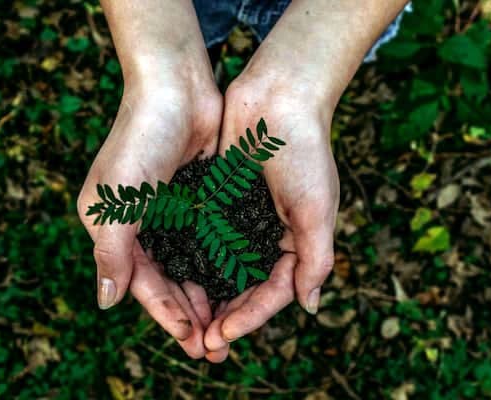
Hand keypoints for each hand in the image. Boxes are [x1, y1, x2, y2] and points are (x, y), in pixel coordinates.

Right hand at [77, 80, 221, 358]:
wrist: (176, 86)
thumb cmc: (140, 140)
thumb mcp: (117, 202)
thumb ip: (112, 253)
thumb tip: (106, 303)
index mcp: (113, 227)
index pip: (141, 283)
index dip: (166, 315)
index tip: (192, 342)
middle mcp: (141, 224)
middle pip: (167, 281)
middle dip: (190, 314)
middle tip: (215, 348)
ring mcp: (171, 211)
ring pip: (191, 266)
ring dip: (207, 296)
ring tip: (229, 326)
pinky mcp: (198, 198)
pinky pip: (209, 241)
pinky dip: (221, 265)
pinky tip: (239, 285)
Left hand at [203, 74, 338, 362]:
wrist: (278, 96)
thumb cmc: (304, 151)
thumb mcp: (317, 208)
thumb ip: (316, 258)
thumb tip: (309, 306)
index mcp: (296, 242)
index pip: (273, 292)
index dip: (250, 317)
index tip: (223, 335)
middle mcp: (268, 236)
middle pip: (245, 288)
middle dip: (225, 316)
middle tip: (201, 343)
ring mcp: (242, 219)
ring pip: (221, 269)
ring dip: (205, 296)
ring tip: (185, 322)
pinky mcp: (218, 201)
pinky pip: (204, 238)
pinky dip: (191, 260)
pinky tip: (173, 278)